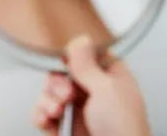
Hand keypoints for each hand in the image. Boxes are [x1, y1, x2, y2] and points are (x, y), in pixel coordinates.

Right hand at [32, 35, 150, 135]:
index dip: (70, 58)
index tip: (67, 66)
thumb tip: (79, 40)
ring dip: (48, 101)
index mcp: (110, 75)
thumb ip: (88, 66)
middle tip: (67, 95)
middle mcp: (93, 90)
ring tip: (58, 111)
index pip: (84, 55)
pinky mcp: (66, 127)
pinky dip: (40, 115)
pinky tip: (48, 119)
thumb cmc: (125, 129)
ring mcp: (78, 110)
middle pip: (61, 73)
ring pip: (49, 94)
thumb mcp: (107, 89)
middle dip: (57, 83)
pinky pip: (43, 114)